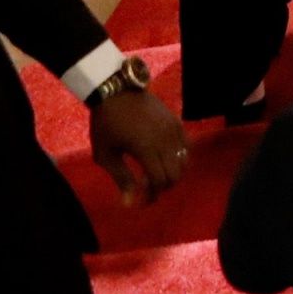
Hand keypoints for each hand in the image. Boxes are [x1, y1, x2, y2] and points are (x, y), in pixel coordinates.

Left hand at [90, 84, 189, 207]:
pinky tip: (165, 160)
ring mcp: (174, 129)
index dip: (151, 195)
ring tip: (157, 176)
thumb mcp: (106, 154)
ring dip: (173, 173)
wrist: (117, 91)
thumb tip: (130, 202)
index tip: (140, 201)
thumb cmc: (106, 124)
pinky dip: (180, 158)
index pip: (159, 181)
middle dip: (162, 187)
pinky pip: (187, 145)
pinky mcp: (176, 122)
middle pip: (175, 174)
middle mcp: (165, 139)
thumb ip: (121, 178)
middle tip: (147, 191)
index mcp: (146, 148)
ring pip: (184, 161)